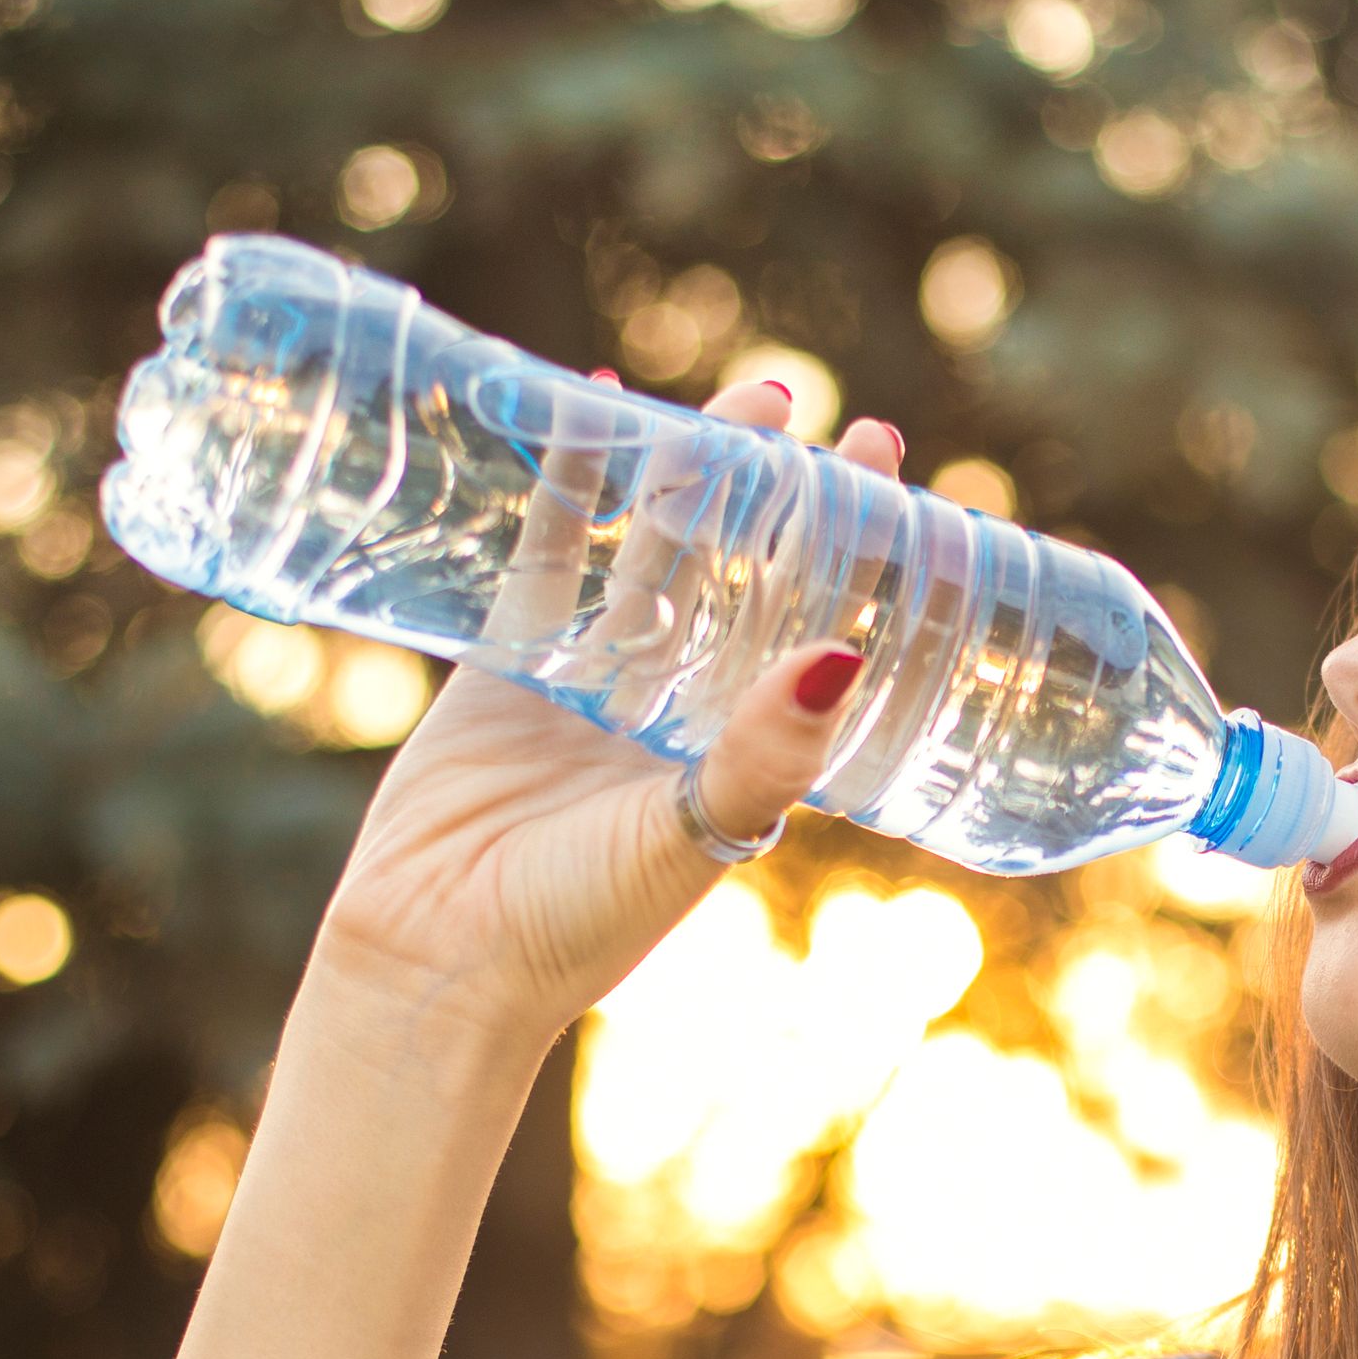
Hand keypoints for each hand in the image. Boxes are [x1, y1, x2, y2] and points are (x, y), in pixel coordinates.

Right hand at [304, 379, 906, 1062]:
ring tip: (750, 395)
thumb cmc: (577, 925)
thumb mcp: (688, 834)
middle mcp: (677, 715)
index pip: (823, 639)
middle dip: (792, 504)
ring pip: (657, 555)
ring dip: (696, 476)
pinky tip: (596, 407)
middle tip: (838, 418)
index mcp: (741, 758)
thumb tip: (846, 651)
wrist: (438, 963)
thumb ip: (765, 749)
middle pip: (750, 582)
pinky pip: (545, 556)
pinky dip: (570, 485)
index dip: (866, 569)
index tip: (919, 494)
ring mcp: (592, 684)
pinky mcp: (505, 665)